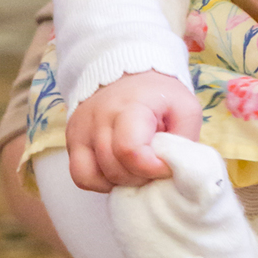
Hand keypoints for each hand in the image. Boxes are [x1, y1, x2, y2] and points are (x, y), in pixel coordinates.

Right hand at [66, 70, 202, 191]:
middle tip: (153, 168)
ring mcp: (81, 129)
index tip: (165, 165)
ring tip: (135, 170)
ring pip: (92, 175)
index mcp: (130, 106)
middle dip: (138, 178)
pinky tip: (116, 172)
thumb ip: (185, 138)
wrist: (127, 75)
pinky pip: (79, 175)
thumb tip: (175, 169)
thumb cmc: (158, 96)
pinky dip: (99, 182)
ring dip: (119, 182)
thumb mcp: (185, 108)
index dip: (152, 168)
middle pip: (114, 168)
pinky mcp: (72, 139)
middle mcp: (100, 117)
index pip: (130, 150)